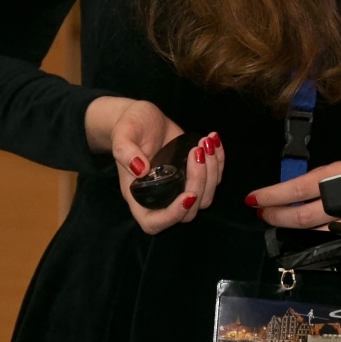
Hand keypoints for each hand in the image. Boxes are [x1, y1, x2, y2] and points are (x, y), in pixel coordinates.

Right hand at [85, 95, 224, 235]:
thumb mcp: (122, 135)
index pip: (153, 223)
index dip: (173, 216)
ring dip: (213, 172)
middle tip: (197, 152)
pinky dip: (219, 161)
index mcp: (138, 196)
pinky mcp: (194, 175)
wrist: (144, 118)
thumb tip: (140, 168)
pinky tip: (214, 139)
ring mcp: (180, 188)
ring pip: (205, 198)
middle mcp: (161, 198)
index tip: (188, 194)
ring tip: (206, 142)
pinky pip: (214, 179)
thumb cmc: (128, 128)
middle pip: (188, 211)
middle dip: (199, 183)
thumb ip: (125, 151)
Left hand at [245, 161, 340, 232]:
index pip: (297, 188)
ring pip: (316, 231)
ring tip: (276, 220)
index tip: (253, 199)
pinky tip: (303, 233)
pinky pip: (332, 239)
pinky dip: (314, 237)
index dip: (272, 196)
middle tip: (262, 213)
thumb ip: (318, 182)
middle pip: (303, 215)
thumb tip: (287, 193)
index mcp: (338, 174)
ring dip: (292, 228)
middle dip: (278, 216)